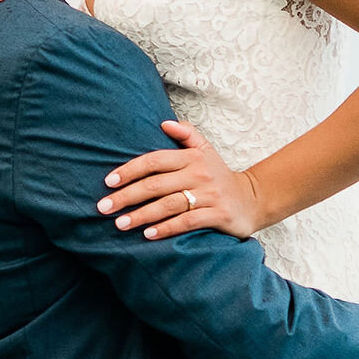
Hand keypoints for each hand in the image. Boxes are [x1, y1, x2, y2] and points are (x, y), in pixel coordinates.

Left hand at [97, 120, 263, 240]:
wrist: (253, 200)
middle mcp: (199, 174)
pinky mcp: (219, 214)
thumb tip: (164, 123)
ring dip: (142, 215)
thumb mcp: (206, 151)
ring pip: (169, 204)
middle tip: (104, 207)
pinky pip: (188, 222)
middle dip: (127, 196)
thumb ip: (187, 134)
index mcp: (192, 157)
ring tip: (120, 224)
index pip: (154, 160)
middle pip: (156, 184)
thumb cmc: (220, 176)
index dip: (129, 170)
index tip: (109, 183)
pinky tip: (149, 235)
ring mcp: (210, 194)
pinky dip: (167, 228)